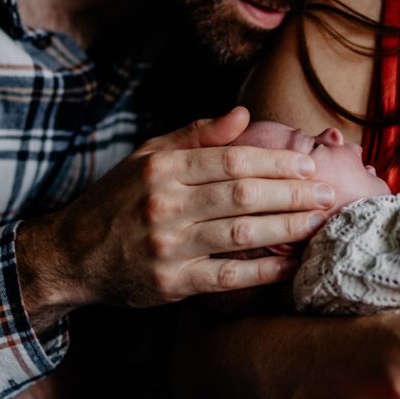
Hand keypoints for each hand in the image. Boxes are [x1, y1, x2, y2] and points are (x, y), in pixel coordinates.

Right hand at [16, 107, 334, 330]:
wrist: (71, 255)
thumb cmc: (116, 202)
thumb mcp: (146, 157)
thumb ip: (194, 135)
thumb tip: (242, 115)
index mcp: (163, 169)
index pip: (233, 159)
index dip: (277, 162)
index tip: (309, 164)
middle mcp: (165, 205)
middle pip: (243, 194)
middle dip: (292, 192)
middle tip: (328, 192)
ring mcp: (169, 246)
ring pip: (241, 234)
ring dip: (286, 227)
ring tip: (319, 221)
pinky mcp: (172, 283)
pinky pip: (227, 277)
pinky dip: (263, 271)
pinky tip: (291, 265)